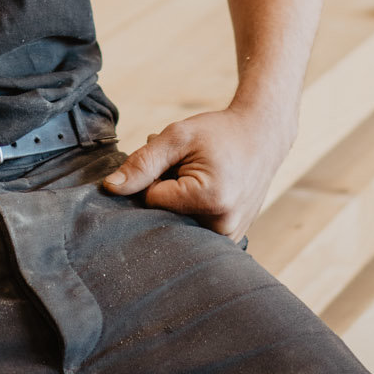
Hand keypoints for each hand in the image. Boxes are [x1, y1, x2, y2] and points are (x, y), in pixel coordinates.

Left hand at [100, 102, 291, 237]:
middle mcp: (223, 226)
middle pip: (164, 218)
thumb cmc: (219, 133)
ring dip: (177, 202)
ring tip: (197, 176)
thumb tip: (110, 188)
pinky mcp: (232, 240)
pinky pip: (194, 230)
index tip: (174, 161)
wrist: (263, 136)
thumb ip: (142, 163)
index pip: (151, 200)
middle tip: (185, 167)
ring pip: (177, 224)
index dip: (155, 177)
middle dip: (165, 191)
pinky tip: (206, 191)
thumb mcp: (178, 136)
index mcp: (210, 199)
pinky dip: (191, 211)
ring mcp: (230, 237)